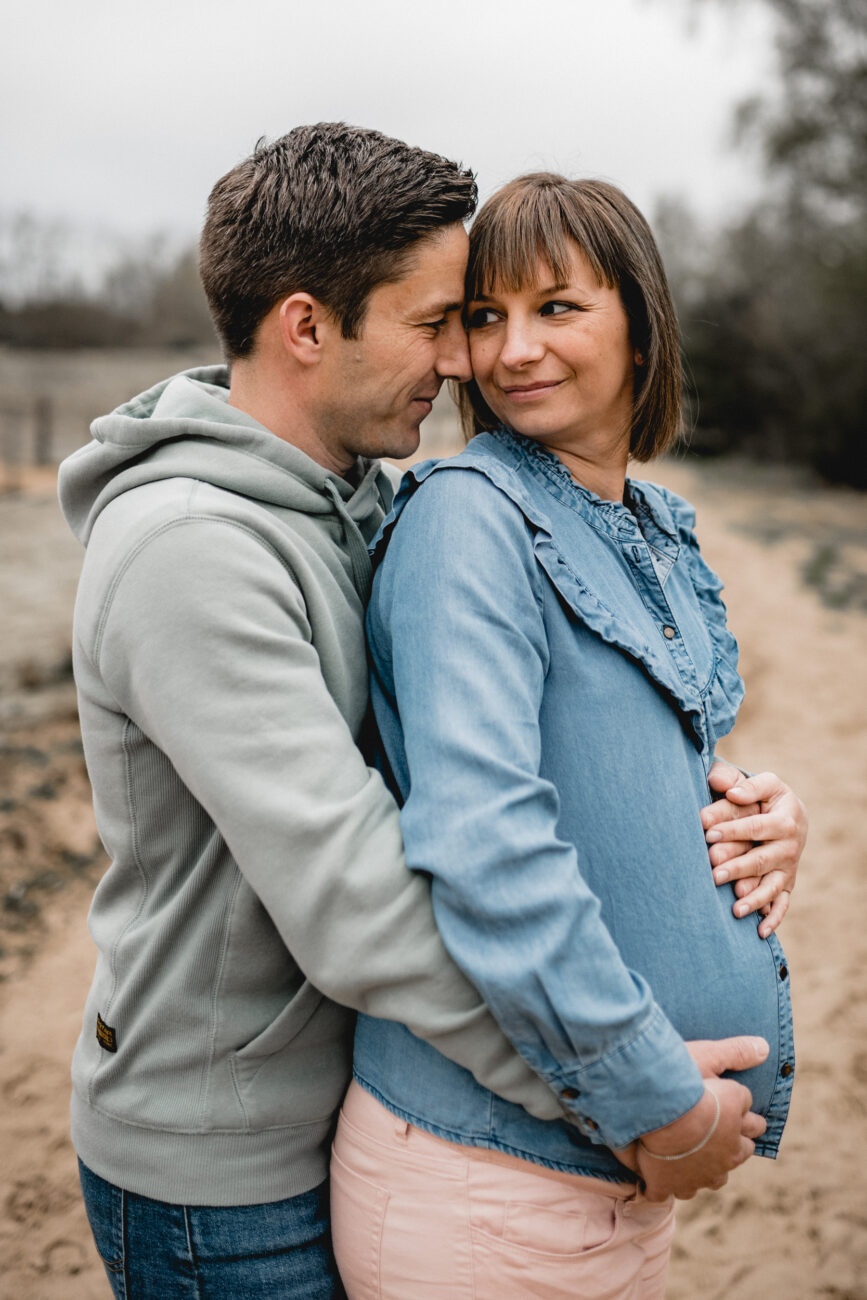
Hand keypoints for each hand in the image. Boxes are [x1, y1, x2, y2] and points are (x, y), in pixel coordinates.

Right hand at [614, 1035, 768, 1200]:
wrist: (647, 1108)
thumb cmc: (680, 1083)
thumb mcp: (710, 1057)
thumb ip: (736, 1052)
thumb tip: (764, 1048)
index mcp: (735, 1131)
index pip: (753, 1127)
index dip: (749, 1119)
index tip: (746, 1116)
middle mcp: (721, 1159)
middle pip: (737, 1156)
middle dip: (734, 1146)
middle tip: (724, 1137)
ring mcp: (693, 1176)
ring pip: (710, 1179)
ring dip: (707, 1170)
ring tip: (697, 1161)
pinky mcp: (664, 1184)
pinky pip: (665, 1191)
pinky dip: (662, 1184)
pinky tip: (655, 1177)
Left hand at [702, 762, 807, 936]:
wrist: (790, 814)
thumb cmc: (767, 797)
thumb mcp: (765, 784)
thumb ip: (748, 785)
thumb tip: (730, 791)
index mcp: (785, 819)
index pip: (755, 826)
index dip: (732, 830)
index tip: (708, 834)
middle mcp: (790, 847)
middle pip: (761, 860)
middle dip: (737, 868)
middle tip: (713, 875)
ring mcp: (789, 868)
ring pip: (771, 886)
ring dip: (754, 898)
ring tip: (734, 909)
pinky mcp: (786, 884)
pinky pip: (782, 904)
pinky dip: (773, 919)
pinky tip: (760, 932)